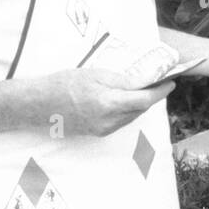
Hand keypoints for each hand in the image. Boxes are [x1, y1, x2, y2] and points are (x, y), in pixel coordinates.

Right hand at [45, 66, 173, 136]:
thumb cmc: (64, 84)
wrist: (38, 104)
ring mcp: (104, 129)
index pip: (145, 99)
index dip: (161, 91)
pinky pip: (121, 122)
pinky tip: (124, 100)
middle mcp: (109, 121)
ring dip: (139, 104)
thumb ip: (125, 81)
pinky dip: (127, 111)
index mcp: (109, 103)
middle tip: (158, 82)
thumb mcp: (96, 75)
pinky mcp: (98, 133)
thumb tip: (148, 81)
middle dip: (151, 96)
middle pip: (141, 109)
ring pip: (132, 116)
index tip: (170, 82)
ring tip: (141, 89)